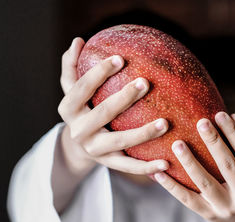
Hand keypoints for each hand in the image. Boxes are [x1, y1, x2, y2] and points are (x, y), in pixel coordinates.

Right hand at [57, 38, 169, 179]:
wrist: (77, 147)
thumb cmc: (81, 109)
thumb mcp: (72, 90)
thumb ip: (72, 66)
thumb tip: (78, 41)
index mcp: (67, 109)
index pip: (81, 88)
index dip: (99, 73)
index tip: (120, 58)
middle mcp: (78, 131)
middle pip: (102, 113)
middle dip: (124, 98)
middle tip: (145, 83)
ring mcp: (93, 150)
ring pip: (119, 142)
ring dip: (143, 133)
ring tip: (165, 123)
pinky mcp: (108, 164)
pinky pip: (129, 167)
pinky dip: (147, 167)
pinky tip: (167, 163)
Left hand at [154, 112, 234, 221]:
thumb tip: (234, 117)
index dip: (234, 133)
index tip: (220, 114)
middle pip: (228, 166)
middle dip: (214, 143)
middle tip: (201, 122)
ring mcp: (228, 210)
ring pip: (205, 183)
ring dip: (190, 162)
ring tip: (177, 144)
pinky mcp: (210, 216)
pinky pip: (188, 200)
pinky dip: (172, 186)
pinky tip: (159, 172)